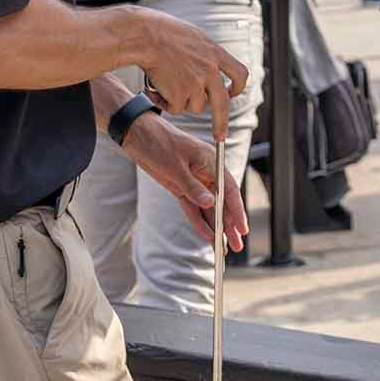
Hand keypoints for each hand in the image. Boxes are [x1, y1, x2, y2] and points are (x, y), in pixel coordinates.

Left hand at [121, 114, 248, 253]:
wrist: (137, 134)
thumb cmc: (158, 142)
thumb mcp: (174, 165)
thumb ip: (192, 186)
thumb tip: (210, 204)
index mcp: (210, 161)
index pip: (228, 189)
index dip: (236, 210)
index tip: (242, 227)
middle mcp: (205, 172)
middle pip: (221, 201)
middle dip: (229, 224)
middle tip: (237, 245)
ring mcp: (193, 181)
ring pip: (208, 208)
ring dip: (216, 226)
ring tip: (224, 247)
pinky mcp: (180, 187)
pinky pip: (192, 208)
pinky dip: (199, 222)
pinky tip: (207, 235)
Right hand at [137, 12, 247, 141]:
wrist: (145, 36)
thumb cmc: (163, 33)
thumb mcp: (195, 38)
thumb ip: (205, 55)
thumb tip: (210, 68)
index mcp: (216, 54)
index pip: (240, 74)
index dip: (237, 87)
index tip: (231, 95)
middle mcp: (210, 70)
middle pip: (223, 104)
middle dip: (222, 123)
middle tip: (220, 136)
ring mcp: (196, 83)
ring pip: (195, 108)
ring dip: (182, 102)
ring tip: (165, 85)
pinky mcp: (181, 94)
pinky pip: (176, 109)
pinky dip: (165, 103)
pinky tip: (155, 89)